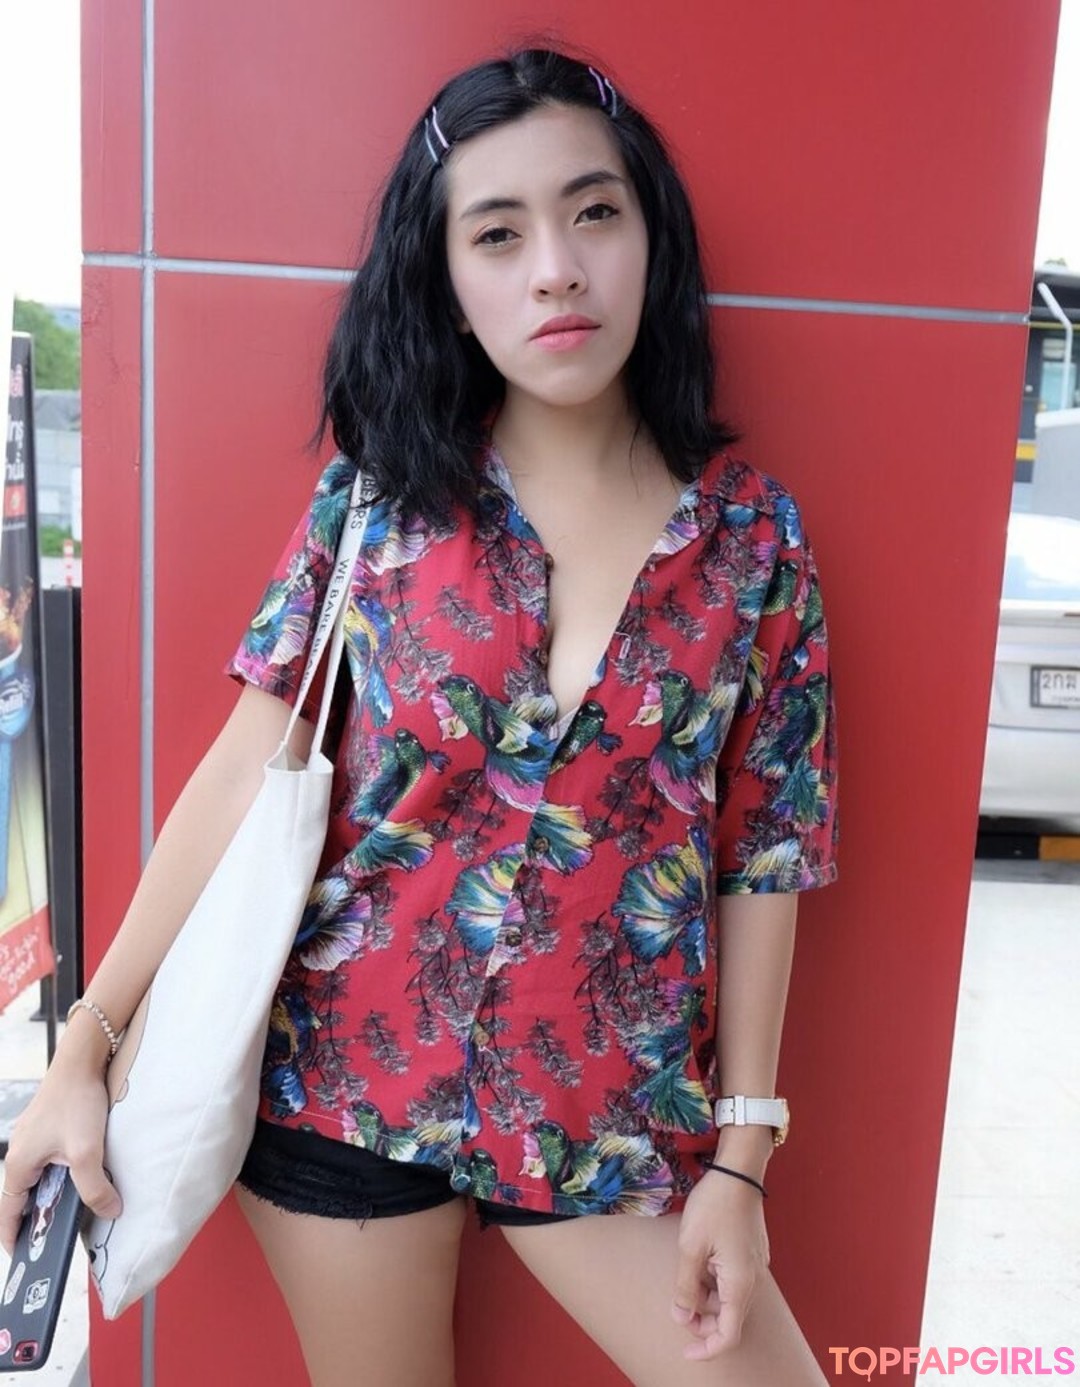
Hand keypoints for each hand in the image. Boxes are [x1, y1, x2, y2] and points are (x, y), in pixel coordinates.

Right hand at [0, 1058, 121, 1255]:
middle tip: (55, 1240)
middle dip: (39, 1219)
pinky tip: (82, 1177)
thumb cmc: (77, 1102)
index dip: (14, 1238)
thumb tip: (111, 1211)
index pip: (9, 1213)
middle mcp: (19, 1153)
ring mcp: (32, 1138)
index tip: (21, 1260)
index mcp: (17, 1165)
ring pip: (39, 1178)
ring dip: (53, 1195)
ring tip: (72, 1212)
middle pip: (24, 1197)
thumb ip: (95, 1188)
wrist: (82, 1060)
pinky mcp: (47, 1127)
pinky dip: (61, 1175)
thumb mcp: (87, 1152)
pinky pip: (49, 1161)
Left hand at [669, 1168, 769, 1360]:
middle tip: (677, 1308)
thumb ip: (686, 1287)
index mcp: (739, 1285)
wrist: (738, 1171)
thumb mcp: (691, 1247)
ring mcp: (755, 1266)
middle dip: (702, 1321)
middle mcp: (752, 1280)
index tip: (685, 1352)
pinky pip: (733, 1279)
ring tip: (685, 1274)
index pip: (728, 1336)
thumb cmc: (714, 1206)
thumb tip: (681, 1317)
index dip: (707, 1349)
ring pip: (729, 1298)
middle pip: (729, 1318)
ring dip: (707, 1298)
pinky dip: (715, 1281)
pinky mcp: (752, 1253)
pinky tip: (699, 1261)